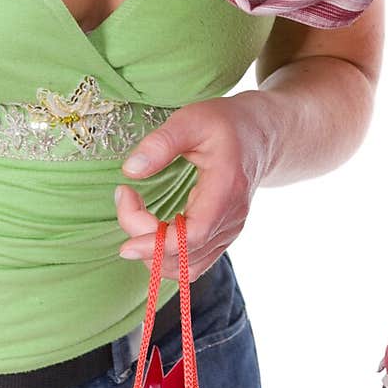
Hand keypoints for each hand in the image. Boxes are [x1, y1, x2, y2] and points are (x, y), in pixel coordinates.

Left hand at [115, 91, 267, 280]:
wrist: (261, 134)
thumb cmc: (226, 124)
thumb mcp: (192, 120)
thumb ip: (162, 142)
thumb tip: (131, 171)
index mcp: (226, 187)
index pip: (193, 235)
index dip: (156, 243)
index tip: (126, 226)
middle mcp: (232, 217)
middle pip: (184, 254)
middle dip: (144, 239)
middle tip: (126, 198)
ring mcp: (230, 230)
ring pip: (186, 267)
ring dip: (153, 253)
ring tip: (134, 215)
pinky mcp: (223, 235)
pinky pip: (192, 264)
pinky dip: (166, 257)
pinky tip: (150, 232)